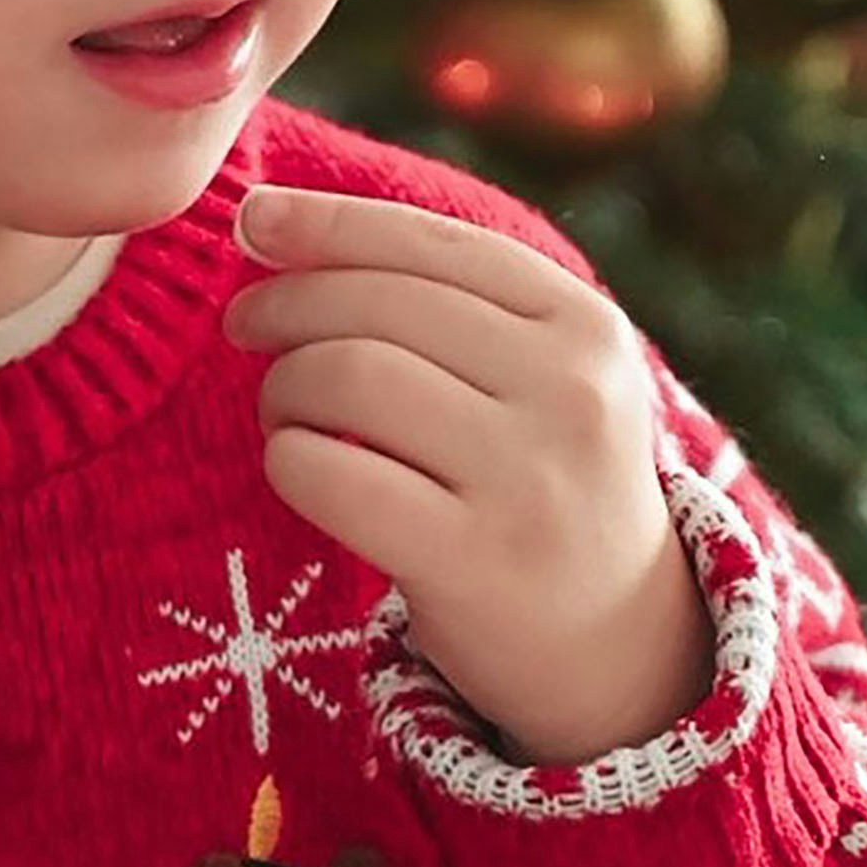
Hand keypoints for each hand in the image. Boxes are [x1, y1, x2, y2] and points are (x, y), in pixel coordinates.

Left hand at [224, 184, 715, 764]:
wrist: (619, 645)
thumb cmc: (540, 487)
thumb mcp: (542, 378)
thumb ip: (442, 299)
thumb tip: (266, 221)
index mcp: (586, 326)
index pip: (432, 243)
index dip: (328, 223)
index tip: (253, 224)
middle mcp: (571, 392)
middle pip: (376, 305)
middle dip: (286, 305)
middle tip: (248, 329)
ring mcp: (528, 478)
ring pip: (348, 375)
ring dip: (284, 385)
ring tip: (284, 409)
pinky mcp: (475, 560)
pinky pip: (329, 474)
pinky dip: (287, 459)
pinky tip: (296, 465)